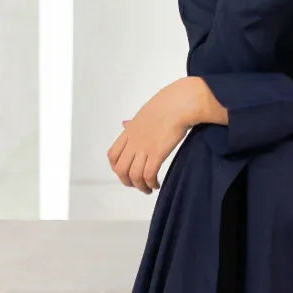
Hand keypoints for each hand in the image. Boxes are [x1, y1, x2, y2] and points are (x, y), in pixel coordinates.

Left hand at [108, 78, 201, 192]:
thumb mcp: (143, 112)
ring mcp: (144, 148)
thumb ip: (133, 123)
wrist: (180, 103)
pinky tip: (156, 184)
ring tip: (148, 189)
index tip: (126, 172)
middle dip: (127, 181)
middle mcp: (133, 141)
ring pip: (133, 175)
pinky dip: (151, 183)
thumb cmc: (166, 104)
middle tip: (137, 185)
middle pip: (120, 169)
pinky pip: (148, 175)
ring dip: (140, 186)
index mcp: (129, 132)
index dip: (116, 168)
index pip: (113, 155)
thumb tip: (124, 124)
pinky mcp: (157, 153)